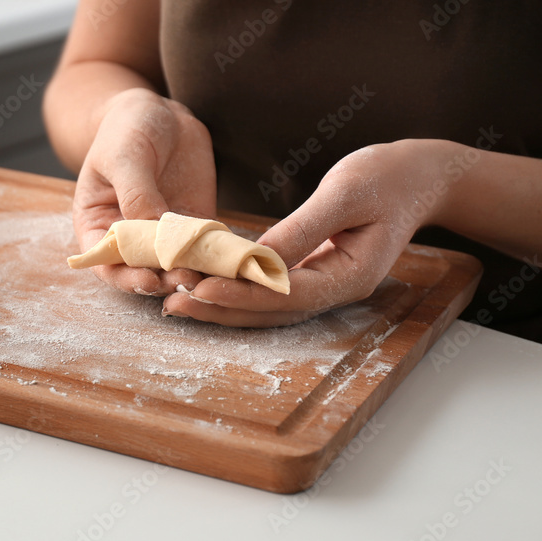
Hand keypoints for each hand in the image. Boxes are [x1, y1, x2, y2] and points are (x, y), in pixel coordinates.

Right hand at [73, 88, 216, 295]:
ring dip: (191, 273)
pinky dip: (214, 257)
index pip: (105, 263)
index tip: (148, 279)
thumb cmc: (126, 131)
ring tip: (206, 275)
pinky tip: (226, 260)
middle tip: (184, 280)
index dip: (124, 278)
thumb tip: (151, 230)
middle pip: (142, 271)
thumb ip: (135, 192)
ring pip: (175, 265)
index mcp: (98, 225)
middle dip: (163, 280)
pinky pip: (203, 247)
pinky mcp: (193, 225)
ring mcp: (162, 235)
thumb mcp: (124, 157)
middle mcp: (129, 238)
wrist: (159, 114)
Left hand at [164, 140, 447, 325]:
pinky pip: (269, 292)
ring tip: (178, 301)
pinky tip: (205, 287)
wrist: (419, 177)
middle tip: (174, 302)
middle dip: (221, 308)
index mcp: (351, 275)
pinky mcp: (311, 275)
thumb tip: (260, 257)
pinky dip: (236, 291)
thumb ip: (304, 227)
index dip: (241, 293)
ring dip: (223, 306)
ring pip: (267, 307)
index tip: (201, 287)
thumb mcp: (346, 193)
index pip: (287, 294)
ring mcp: (324, 286)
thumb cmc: (387, 177)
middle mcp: (335, 290)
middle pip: (271, 311)